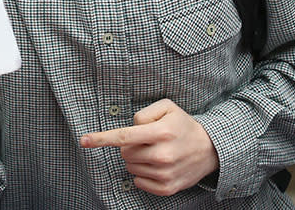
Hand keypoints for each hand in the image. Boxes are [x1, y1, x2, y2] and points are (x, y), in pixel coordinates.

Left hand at [80, 98, 217, 195]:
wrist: (210, 148)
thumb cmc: (183, 125)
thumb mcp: (166, 107)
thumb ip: (143, 113)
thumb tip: (130, 127)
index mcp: (160, 132)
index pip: (123, 137)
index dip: (101, 139)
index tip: (84, 141)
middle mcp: (163, 154)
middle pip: (124, 153)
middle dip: (129, 147)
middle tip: (146, 142)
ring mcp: (166, 173)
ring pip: (130, 168)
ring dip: (137, 160)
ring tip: (155, 153)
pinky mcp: (169, 187)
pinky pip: (139, 183)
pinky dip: (142, 175)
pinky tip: (155, 167)